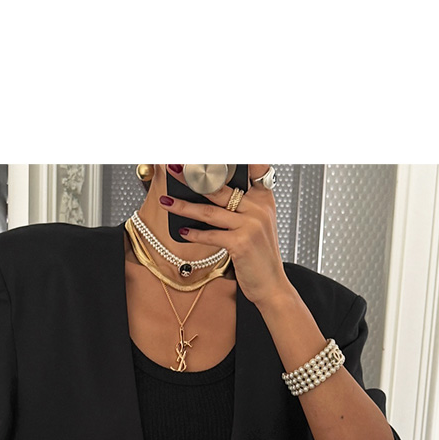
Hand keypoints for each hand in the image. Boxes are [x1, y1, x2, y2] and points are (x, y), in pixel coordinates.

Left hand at [160, 165, 290, 306]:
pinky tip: (181, 231)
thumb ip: (240, 206)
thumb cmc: (259, 256)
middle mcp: (259, 208)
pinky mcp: (241, 243)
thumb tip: (206, 193)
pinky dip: (193, 233)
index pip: (253, 167)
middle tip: (174, 168)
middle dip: (193, 177)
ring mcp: (251, 225)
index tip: (208, 154)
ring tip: (166, 201)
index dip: (233, 158)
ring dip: (184, 205)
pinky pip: (210, 234)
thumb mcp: (257, 224)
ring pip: (210, 210)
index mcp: (263, 199)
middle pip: (220, 186)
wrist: (271, 285)